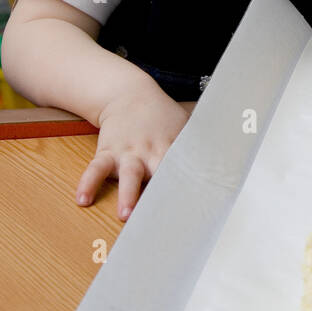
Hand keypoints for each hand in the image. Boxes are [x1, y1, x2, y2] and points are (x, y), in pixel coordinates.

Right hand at [76, 88, 194, 220]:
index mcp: (173, 147)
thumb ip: (200, 148)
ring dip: (127, 195)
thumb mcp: (185, 126)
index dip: (192, 187)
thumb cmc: (162, 117)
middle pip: (159, 175)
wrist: (129, 93)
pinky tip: (82, 199)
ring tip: (125, 215)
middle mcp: (151, 151)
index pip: (185, 170)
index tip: (200, 206)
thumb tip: (229, 165)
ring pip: (128, 174)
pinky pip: (95, 168)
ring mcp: (128, 152)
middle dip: (162, 195)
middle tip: (165, 217)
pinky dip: (87, 183)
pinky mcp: (107, 151)